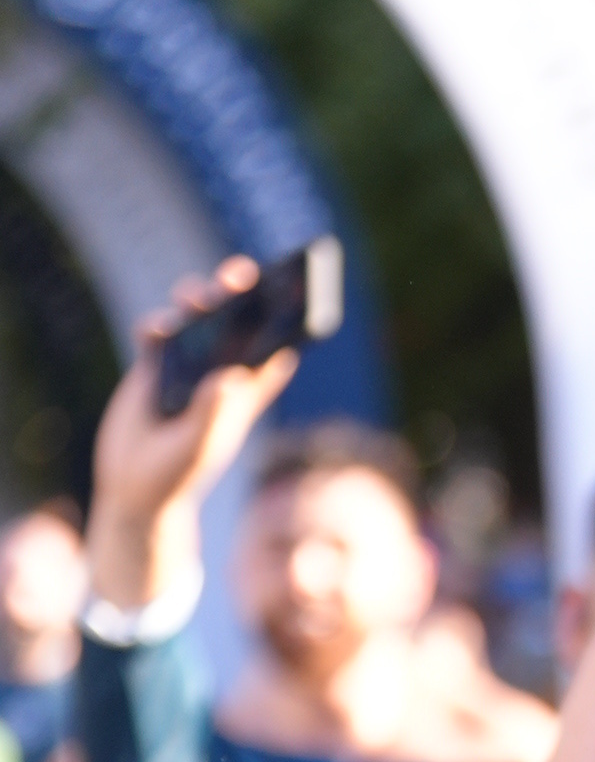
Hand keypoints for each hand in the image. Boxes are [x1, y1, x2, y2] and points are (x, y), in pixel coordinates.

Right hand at [85, 271, 297, 609]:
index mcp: (242, 396)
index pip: (272, 356)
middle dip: (238, 297)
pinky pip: (156, 334)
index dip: (286, 327)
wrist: (133, 487)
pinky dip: (156, 325)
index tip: (294, 298)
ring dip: (197, 300)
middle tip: (243, 273)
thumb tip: (227, 379)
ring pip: (196, 322)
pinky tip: (156, 329)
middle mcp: (217, 376)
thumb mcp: (198, 445)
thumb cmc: (176, 473)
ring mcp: (184, 368)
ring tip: (196, 295)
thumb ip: (211, 412)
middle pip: (234, 327)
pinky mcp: (152, 367)